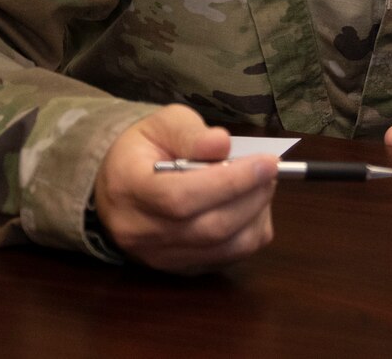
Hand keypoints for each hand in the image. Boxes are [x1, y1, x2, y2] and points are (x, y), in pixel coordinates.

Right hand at [92, 105, 276, 272]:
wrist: (119, 184)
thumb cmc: (146, 148)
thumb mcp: (163, 124)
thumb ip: (191, 134)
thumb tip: (222, 144)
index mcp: (129, 190)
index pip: (181, 198)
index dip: (231, 182)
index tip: (268, 162)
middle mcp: (140, 232)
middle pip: (208, 228)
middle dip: (252, 196)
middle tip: (272, 169)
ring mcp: (159, 257)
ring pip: (225, 248)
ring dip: (257, 214)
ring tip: (262, 184)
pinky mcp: (181, 268)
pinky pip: (229, 258)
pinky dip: (252, 231)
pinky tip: (250, 205)